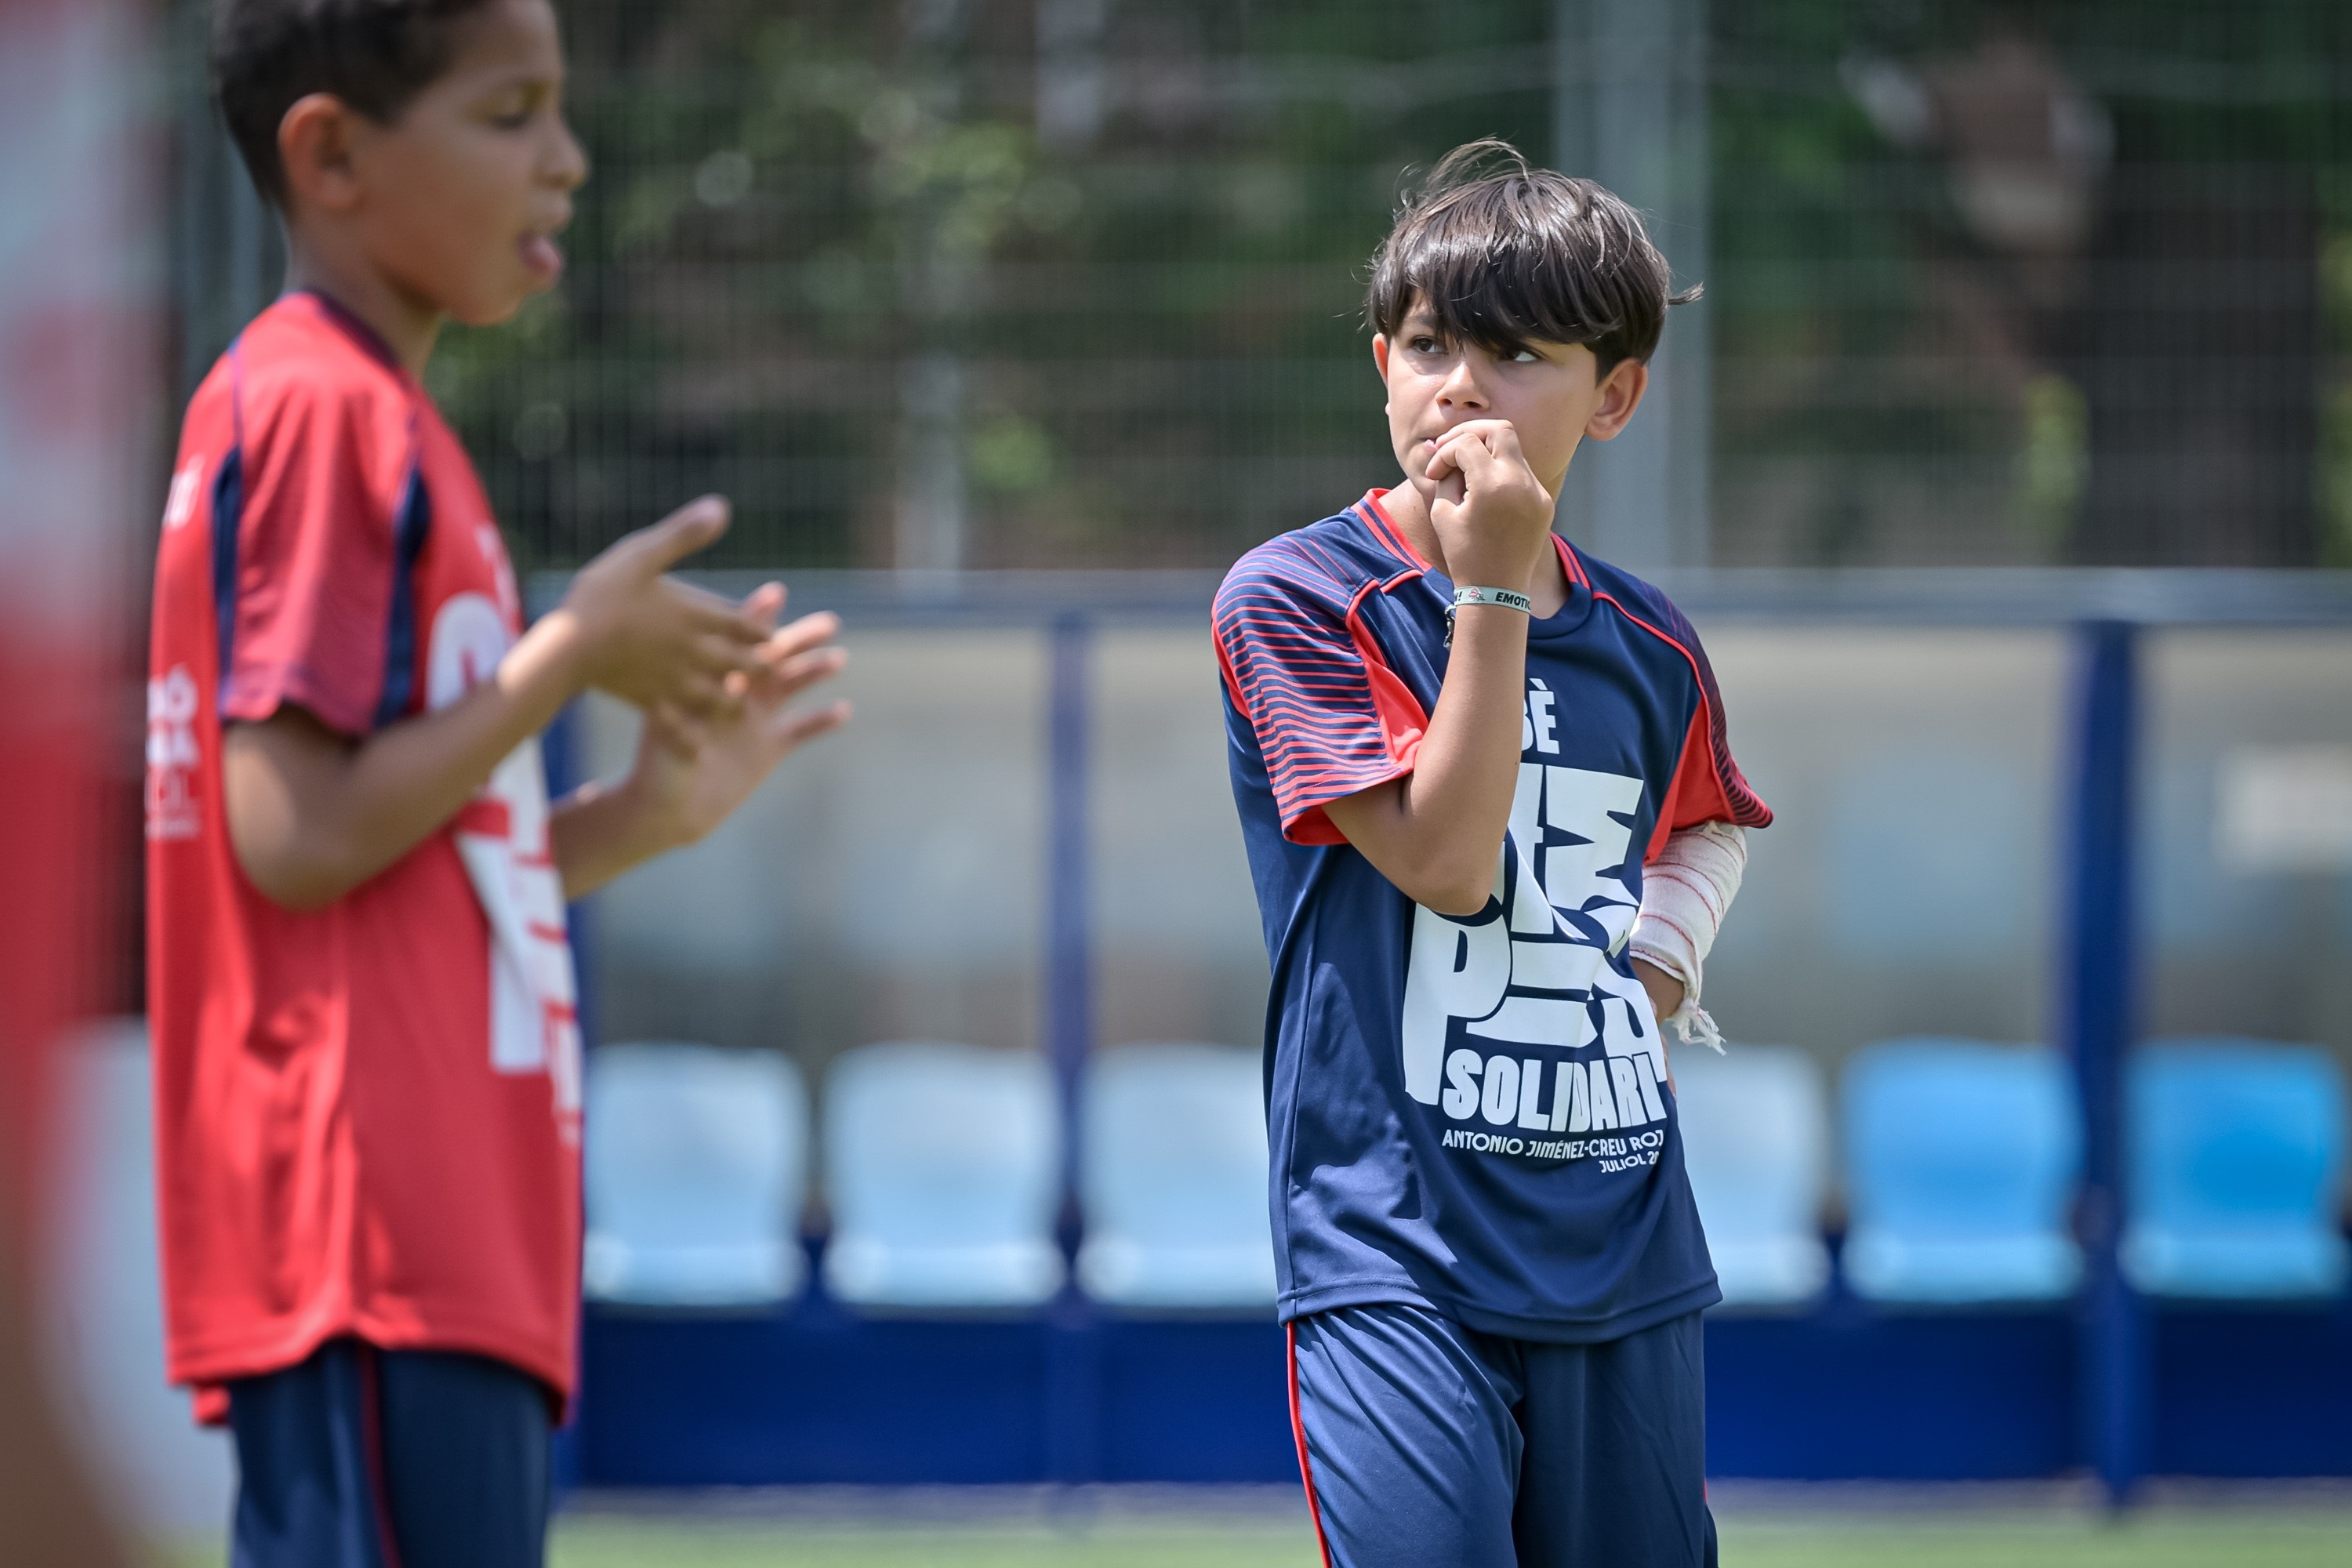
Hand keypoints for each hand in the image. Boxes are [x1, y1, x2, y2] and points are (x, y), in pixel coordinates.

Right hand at [557, 496, 770, 717]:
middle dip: (762, 668)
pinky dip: (691, 739)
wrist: (567, 646)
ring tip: (743, 707)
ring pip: (720, 699)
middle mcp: (694, 653)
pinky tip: (699, 752)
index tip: (778, 634)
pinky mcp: (648, 702)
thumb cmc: (603, 593)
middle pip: (743, 666)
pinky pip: (677, 727)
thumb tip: (721, 507)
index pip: (747, 626)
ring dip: (734, 702)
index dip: (765, 630)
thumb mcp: (643, 552)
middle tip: (779, 672)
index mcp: (698, 617)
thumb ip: (684, 533)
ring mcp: (673, 682)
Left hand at [621, 586, 850, 849]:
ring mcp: (754, 719)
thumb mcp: (664, 740)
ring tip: (838, 659)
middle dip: (799, 639)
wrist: (668, 809)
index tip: (776, 594)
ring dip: (814, 672)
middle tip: (830, 622)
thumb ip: (678, 719)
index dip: (756, 619)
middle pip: (772, 658)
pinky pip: (801, 729)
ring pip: (790, 687)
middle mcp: (734, 694)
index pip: (734, 642)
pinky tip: (844, 710)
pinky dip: (822, 721)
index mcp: (707, 682)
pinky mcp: (769, 748)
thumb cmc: (656, 770)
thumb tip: (674, 700)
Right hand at [1420, 419, 1554, 592]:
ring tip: (1469, 473)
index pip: (1467, 443)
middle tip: (1455, 449)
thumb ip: (1446, 476)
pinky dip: (1503, 474)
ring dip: (1488, 454)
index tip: (1435, 474)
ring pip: (1514, 451)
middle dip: (1473, 434)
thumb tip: (1448, 454)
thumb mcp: (1443, 513)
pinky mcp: (1545, 503)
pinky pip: (1524, 474)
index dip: (1445, 453)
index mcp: (1492, 485)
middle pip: (1500, 430)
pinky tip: (1487, 492)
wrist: (1497, 591)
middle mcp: (1521, 482)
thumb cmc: (1464, 554)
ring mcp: (1537, 492)